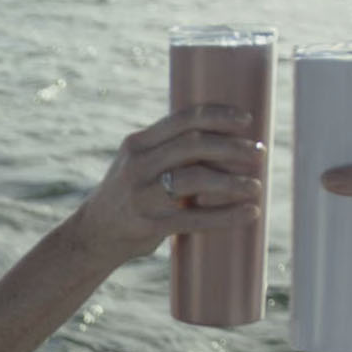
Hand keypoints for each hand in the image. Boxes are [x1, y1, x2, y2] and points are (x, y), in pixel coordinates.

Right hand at [75, 104, 265, 262]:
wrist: (93, 235)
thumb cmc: (128, 196)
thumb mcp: (137, 164)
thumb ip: (168, 151)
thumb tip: (225, 141)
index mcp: (137, 144)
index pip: (182, 119)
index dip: (219, 116)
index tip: (247, 120)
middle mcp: (137, 165)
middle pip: (193, 145)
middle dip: (232, 147)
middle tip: (259, 154)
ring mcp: (142, 195)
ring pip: (195, 179)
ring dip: (232, 182)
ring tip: (256, 186)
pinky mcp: (149, 225)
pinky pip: (194, 219)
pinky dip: (226, 216)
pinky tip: (250, 213)